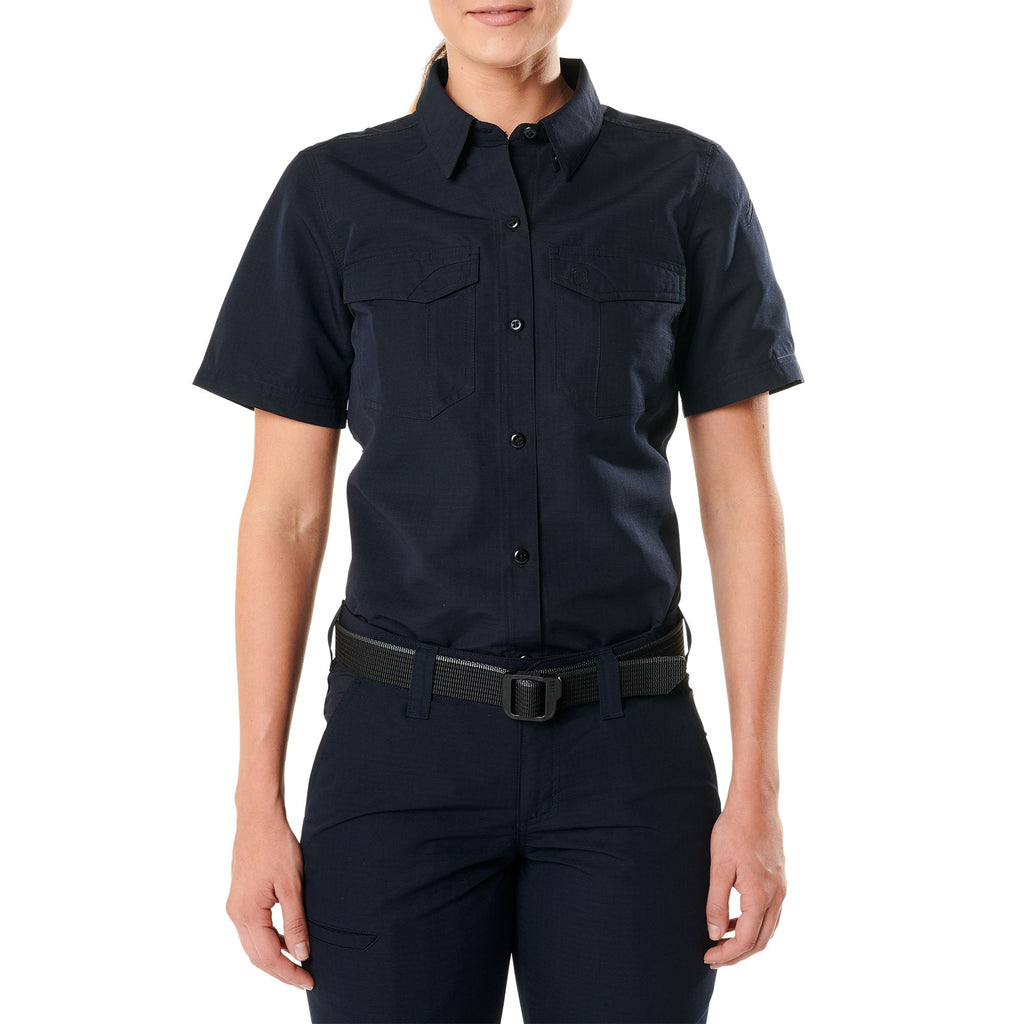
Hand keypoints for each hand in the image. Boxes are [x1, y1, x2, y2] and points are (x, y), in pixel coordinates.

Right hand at [225, 811, 313, 990]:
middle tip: (306, 979)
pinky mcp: (240, 899)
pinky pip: (253, 930)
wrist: (259, 819)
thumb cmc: (276, 846)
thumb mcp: (292, 885)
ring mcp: (235, 906)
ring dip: (274, 957)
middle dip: (281, 971)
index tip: (309, 980)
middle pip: (257, 956)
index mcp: (247, 912)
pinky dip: (269, 941)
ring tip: (299, 964)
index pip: (268, 956)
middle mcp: (236, 913)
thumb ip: (296, 921)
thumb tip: (301, 954)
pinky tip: (288, 940)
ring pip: (253, 945)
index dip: (288, 972)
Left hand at [704, 795, 786, 967]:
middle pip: (761, 940)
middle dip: (738, 954)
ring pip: (768, 928)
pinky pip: (770, 912)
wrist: (756, 803)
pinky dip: (754, 923)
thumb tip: (715, 934)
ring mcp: (781, 888)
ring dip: (747, 939)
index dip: (727, 954)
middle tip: (714, 957)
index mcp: (761, 896)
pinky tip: (735, 918)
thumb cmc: (734, 831)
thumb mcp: (719, 868)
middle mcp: (776, 896)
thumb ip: (716, 904)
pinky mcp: (779, 878)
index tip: (707, 958)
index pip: (746, 940)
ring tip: (721, 940)